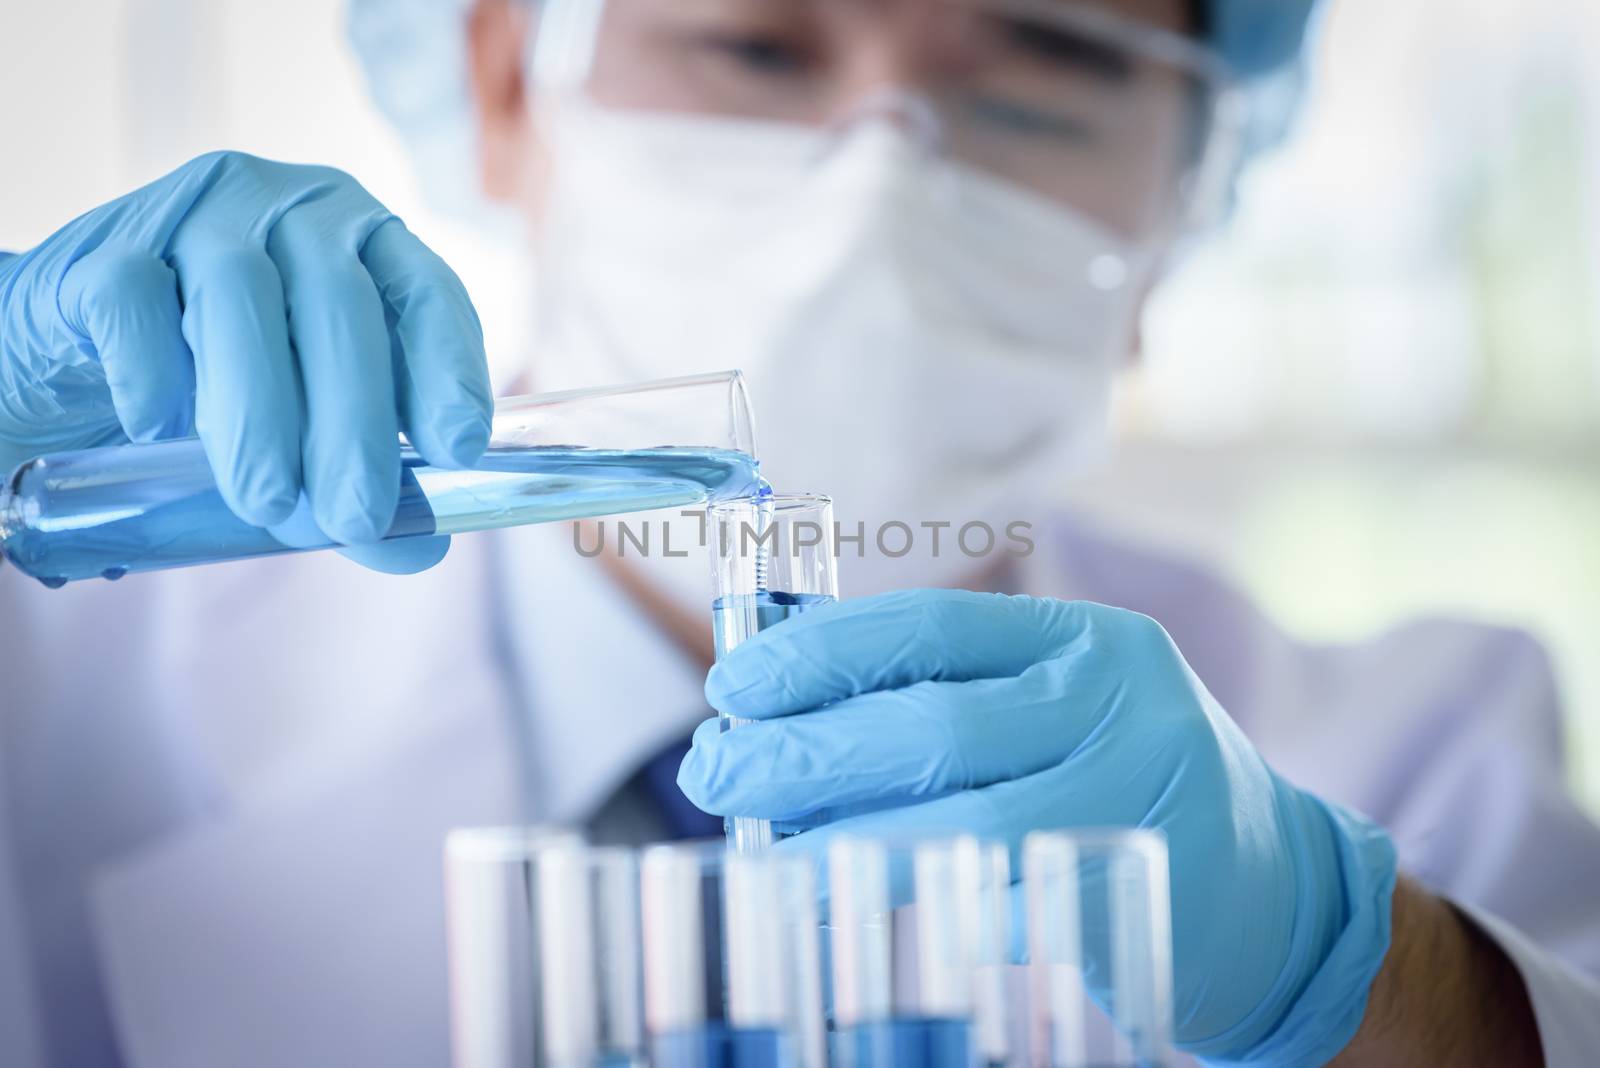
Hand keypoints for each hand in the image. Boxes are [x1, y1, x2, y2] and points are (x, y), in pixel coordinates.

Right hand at [0, 151, 491, 572]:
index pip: (428, 292)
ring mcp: (196, 215)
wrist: (73, 359)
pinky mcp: (103, 245)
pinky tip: (158, 428)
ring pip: (240, 297)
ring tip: (266, 502)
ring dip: (260, 412)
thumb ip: (358, 483)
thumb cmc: (215, 388)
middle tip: (354, 516)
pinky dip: (152, 368)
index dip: (449, 370)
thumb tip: (418, 550)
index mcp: (364, 246)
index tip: (457, 450)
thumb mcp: (302, 434)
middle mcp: (290, 211)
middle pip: (340, 305)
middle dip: (354, 422)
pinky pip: (134, 296)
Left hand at [681, 590, 1398, 1063]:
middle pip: (931, 726)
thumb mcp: (1058, 705)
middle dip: (803, 752)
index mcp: (1088, 642)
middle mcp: (1120, 709)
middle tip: (715, 771)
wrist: (1274, 891)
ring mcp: (1137, 807)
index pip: (930, 629)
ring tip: (758, 848)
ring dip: (836, 838)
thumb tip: (783, 705)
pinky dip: (904, 898)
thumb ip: (948, 694)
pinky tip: (836, 898)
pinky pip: (994, 901)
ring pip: (957, 822)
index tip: (734, 684)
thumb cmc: (1125, 777)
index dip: (818, 655)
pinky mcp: (1135, 900)